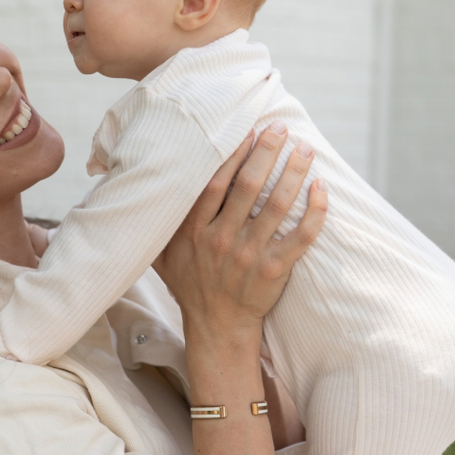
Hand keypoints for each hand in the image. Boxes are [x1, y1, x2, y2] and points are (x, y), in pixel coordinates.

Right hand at [154, 123, 326, 340]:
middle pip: (248, 186)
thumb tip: (134, 189)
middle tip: (280, 129)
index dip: (234, 153)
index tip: (248, 130)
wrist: (216, 326)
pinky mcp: (274, 270)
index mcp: (194, 231)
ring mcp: (249, 255)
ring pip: (278, 205)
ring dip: (294, 172)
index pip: (215, 182)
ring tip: (305, 149)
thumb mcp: (160, 256)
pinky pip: (301, 236)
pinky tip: (320, 188)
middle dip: (267, 152)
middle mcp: (221, 240)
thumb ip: (154, 225)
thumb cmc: (190, 285)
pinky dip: (315, 211)